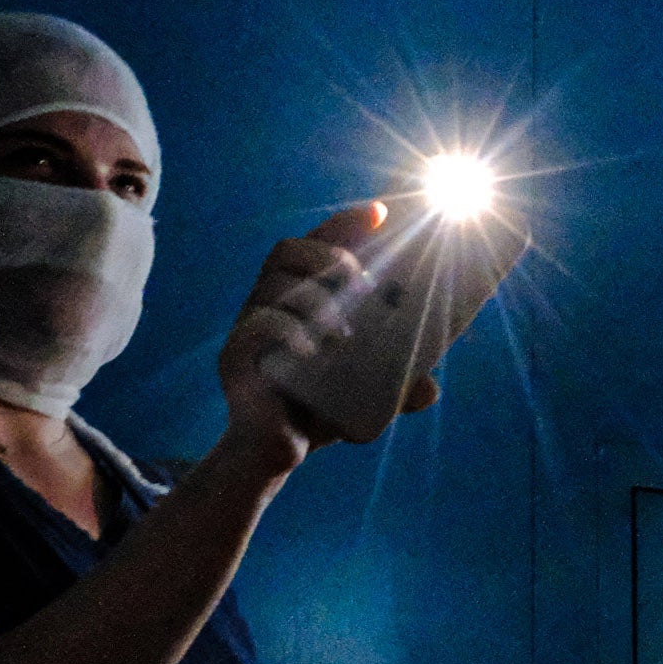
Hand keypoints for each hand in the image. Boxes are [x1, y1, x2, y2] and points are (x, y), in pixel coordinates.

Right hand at [214, 204, 442, 471]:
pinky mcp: (233, 358)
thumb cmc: (322, 405)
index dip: (343, 223)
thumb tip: (429, 390)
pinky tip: (312, 350)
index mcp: (300, 293)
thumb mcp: (372, 390)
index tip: (380, 213)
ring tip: (345, 334)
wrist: (280, 449)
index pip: (314, 241)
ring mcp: (247, 326)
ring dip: (316, 302)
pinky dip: (287, 332)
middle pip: (288, 251)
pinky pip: (255, 327)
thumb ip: (401, 383)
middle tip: (365, 285)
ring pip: (274, 287)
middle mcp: (269, 300)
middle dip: (331, 257)